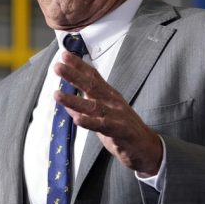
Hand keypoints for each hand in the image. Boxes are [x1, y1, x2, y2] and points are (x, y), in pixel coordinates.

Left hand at [54, 52, 162, 175]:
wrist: (147, 147)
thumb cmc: (123, 130)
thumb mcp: (103, 116)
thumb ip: (87, 108)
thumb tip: (67, 104)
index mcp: (109, 95)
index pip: (93, 76)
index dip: (79, 65)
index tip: (64, 55)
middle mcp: (112, 102)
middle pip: (91, 86)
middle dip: (73, 75)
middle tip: (58, 67)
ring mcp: (117, 115)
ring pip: (92, 105)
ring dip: (73, 100)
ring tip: (57, 94)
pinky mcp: (119, 130)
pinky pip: (102, 125)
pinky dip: (89, 122)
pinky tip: (77, 119)